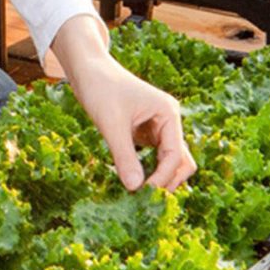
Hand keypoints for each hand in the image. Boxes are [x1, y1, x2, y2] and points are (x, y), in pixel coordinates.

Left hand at [50, 15, 196, 190]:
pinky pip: (153, 158)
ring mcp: (158, 128)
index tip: (142, 194)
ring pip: (168, 161)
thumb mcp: (112, 125)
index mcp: (169, 114)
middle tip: (146, 200)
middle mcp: (169, 121)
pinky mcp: (145, 133)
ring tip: (138, 195)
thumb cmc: (100, 89)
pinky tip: (131, 181)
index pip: (175, 155)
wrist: (88, 70)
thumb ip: (124, 156)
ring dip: (158, 178)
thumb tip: (135, 188)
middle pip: (181, 161)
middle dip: (167, 181)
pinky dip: (146, 171)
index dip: (162, 178)